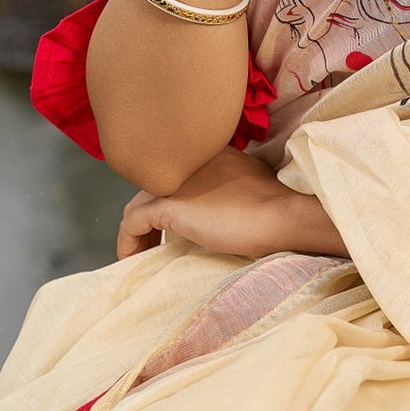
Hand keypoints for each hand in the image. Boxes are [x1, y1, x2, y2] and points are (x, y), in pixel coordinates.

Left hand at [116, 147, 350, 261]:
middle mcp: (185, 160)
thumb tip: (225, 205)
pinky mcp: (168, 205)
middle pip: (153, 187)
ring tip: (140, 254)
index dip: (169, 199)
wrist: (281, 214)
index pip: (174, 173)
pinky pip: (133, 223)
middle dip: (149, 215)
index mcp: (206, 151)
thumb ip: (231, 184)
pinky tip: (131, 259)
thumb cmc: (275, 206)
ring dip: (136, 231)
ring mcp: (175, 181)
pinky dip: (128, 241)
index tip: (173, 224)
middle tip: (153, 242)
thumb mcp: (250, 182)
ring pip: (138, 204)